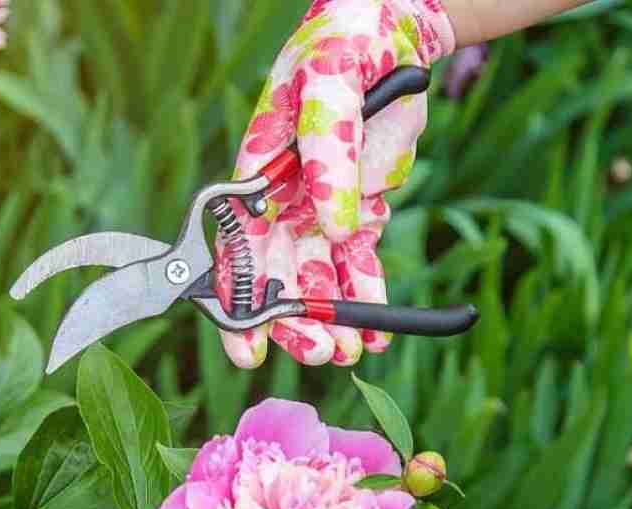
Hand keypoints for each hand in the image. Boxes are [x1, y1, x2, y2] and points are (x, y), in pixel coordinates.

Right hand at [215, 0, 454, 367]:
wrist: (393, 33)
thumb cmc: (344, 45)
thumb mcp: (330, 86)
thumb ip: (328, 153)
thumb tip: (333, 227)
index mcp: (258, 175)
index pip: (239, 246)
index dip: (239, 298)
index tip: (249, 345)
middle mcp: (283, 201)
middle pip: (278, 275)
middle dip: (293, 319)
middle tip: (317, 352)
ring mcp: (322, 210)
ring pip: (319, 278)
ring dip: (331, 317)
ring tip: (347, 352)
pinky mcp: (359, 214)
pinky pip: (360, 265)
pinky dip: (368, 298)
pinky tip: (377, 333)